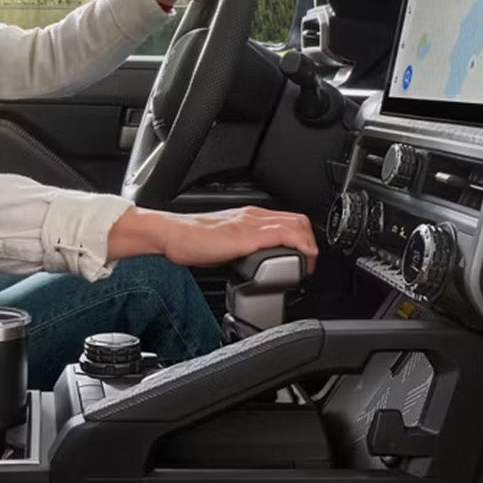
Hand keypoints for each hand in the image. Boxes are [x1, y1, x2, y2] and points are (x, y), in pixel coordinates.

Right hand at [106, 205, 318, 273]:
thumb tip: (252, 267)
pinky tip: (300, 262)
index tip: (304, 256)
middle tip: (309, 264)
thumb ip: (241, 250)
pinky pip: (285, 235)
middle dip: (311, 242)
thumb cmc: (190, 241)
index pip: (288, 219)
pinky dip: (300, 248)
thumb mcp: (224, 244)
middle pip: (299, 220)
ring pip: (297, 225)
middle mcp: (254, 216)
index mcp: (249, 216)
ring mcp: (252, 224)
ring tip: (306, 266)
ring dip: (309, 246)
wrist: (171, 234)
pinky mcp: (247, 236)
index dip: (303, 237)